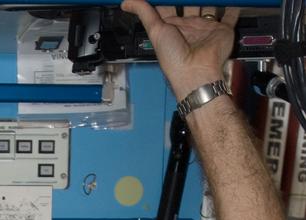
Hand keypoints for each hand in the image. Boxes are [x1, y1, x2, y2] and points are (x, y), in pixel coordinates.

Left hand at [121, 1, 236, 99]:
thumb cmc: (174, 57)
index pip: (169, 6)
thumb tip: (125, 2)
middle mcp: (190, 26)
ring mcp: (207, 28)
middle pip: (191, 4)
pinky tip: (233, 0)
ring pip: (210, 7)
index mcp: (173, 27)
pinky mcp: (223, 30)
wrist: (197, 73)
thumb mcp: (155, 31)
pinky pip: (230, 16)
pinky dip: (233, 7)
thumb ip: (144, 13)